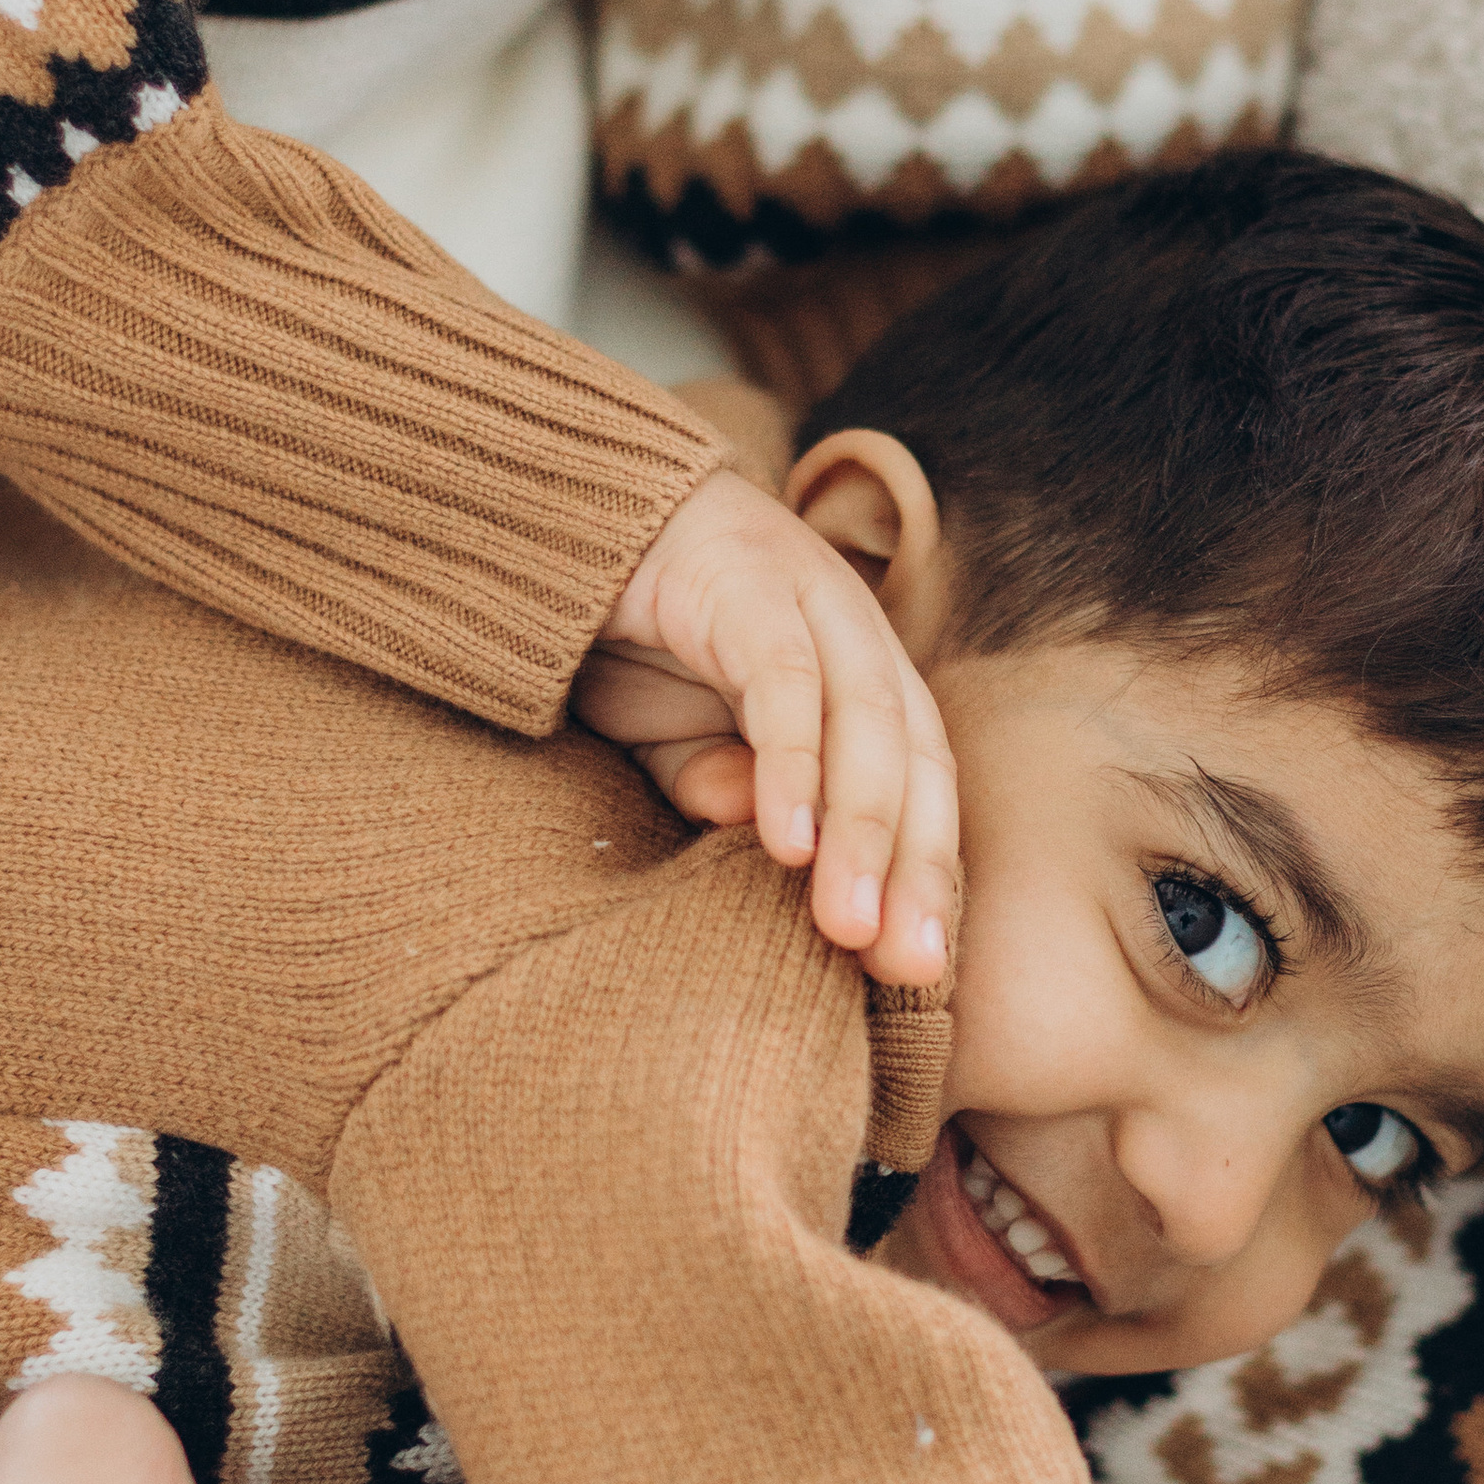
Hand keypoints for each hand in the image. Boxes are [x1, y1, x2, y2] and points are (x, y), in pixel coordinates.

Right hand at [575, 389, 956, 989]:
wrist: (560, 511)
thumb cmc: (637, 635)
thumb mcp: (676, 738)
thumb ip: (722, 787)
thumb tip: (774, 843)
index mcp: (861, 681)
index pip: (919, 790)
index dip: (923, 877)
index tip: (918, 972)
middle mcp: (858, 639)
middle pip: (913, 766)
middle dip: (916, 873)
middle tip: (908, 970)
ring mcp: (813, 600)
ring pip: (865, 729)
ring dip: (862, 833)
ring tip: (849, 926)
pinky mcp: (750, 580)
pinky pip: (782, 682)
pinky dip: (791, 762)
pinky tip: (783, 839)